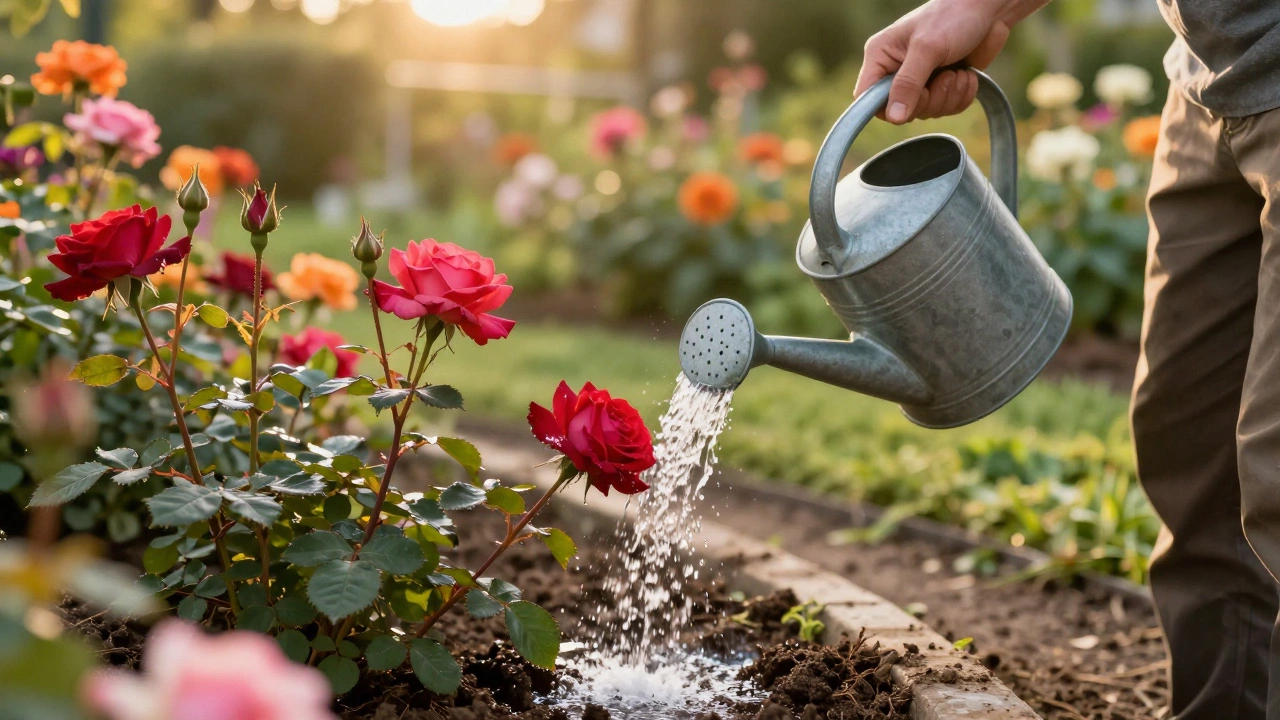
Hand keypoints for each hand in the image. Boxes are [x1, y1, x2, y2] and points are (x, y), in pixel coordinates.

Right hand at [855, 0, 1034, 122]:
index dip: (888, 108)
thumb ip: (908, 84)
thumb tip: (894, 117)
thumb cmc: (953, 17)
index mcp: (881, 56)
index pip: (867, 99)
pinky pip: (945, 109)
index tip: (914, 99)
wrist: (988, 9)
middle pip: (901, 110)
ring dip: (949, 96)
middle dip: (930, 99)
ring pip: (926, 112)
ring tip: (958, 71)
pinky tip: (967, 75)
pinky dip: (961, 96)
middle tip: (946, 76)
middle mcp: (896, 70)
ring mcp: (919, 80)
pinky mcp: (941, 86)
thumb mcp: (928, 49)